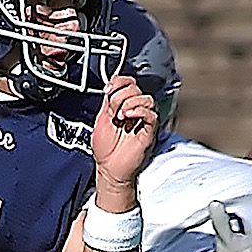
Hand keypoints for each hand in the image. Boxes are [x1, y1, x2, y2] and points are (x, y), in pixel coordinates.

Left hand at [91, 75, 157, 196]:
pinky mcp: (149, 130)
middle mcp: (134, 110)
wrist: (109, 168)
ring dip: (130, 103)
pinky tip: (129, 117)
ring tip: (120, 117)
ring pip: (145, 98)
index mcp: (122, 105)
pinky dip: (140, 111)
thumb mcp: (101, 119)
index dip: (118, 82)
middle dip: (120, 96)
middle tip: (112, 111)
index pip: (127, 83)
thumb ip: (108, 102)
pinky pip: (151, 114)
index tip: (108, 90)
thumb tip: (111, 86)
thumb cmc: (106, 149)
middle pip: (135, 88)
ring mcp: (143, 120)